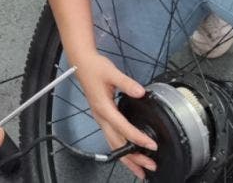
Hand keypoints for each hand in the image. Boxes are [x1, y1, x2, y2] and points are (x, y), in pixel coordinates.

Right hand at [74, 53, 156, 178]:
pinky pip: (111, 138)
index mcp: (103, 108)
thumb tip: (140, 92)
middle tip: (148, 166)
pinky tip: (128, 154)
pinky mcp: (102, 117)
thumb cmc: (95, 68)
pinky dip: (121, 149)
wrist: (82, 63)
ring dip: (126, 158)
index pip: (123, 128)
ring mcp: (100, 119)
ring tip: (140, 168)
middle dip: (133, 158)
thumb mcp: (112, 72)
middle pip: (117, 144)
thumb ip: (127, 83)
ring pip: (113, 144)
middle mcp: (101, 117)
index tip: (151, 145)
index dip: (137, 138)